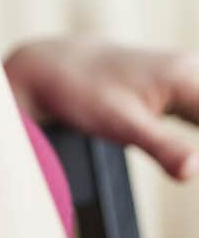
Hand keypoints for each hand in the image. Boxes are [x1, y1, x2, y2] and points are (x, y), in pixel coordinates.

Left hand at [4, 37, 198, 180]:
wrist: (51, 65)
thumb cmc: (81, 90)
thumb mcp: (120, 124)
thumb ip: (162, 147)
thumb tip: (194, 172)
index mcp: (187, 77)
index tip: (197, 167)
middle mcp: (194, 71)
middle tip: (193, 167)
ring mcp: (188, 77)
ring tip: (191, 163)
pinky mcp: (179, 88)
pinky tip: (192, 157)